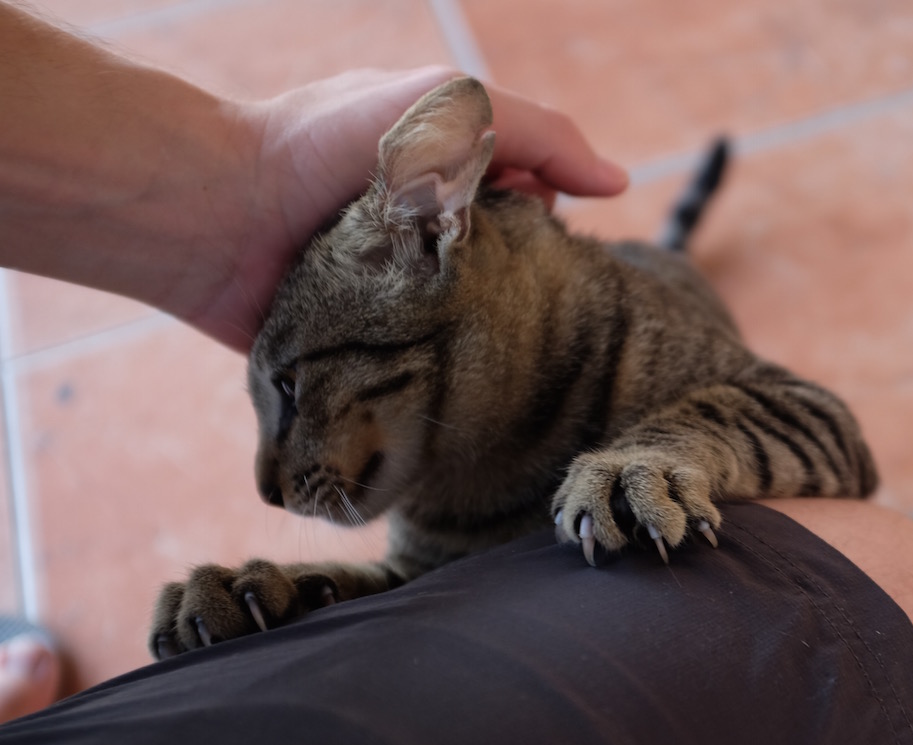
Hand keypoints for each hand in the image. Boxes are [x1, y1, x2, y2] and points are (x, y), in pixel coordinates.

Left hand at [192, 67, 627, 351]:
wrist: (213, 210)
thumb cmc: (329, 144)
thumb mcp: (447, 104)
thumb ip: (537, 132)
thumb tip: (615, 183)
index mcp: (443, 178)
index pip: (529, 207)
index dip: (548, 223)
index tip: (547, 244)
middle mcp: (422, 236)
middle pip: (504, 269)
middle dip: (523, 286)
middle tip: (516, 302)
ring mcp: (391, 293)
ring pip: (468, 324)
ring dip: (485, 337)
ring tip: (494, 352)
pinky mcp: (361, 345)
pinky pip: (417, 368)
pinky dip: (440, 374)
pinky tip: (462, 388)